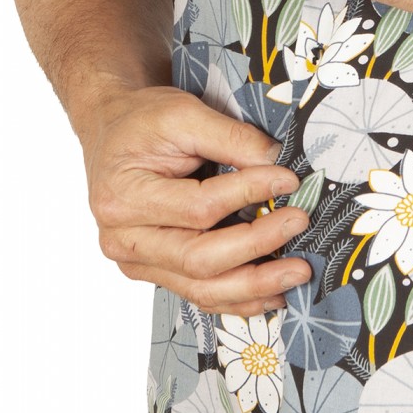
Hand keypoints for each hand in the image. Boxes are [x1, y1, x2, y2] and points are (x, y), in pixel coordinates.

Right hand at [80, 83, 312, 317]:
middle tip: (299, 223)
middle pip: (199, 259)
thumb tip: (278, 163)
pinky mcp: (156, 272)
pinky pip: (200, 294)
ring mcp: (138, 263)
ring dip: (255, 285)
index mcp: (124, 197)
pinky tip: (272, 294)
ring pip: (201, 288)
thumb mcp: (182, 114)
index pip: (198, 207)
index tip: (288, 179)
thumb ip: (230, 138)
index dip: (248, 194)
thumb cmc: (142, 123)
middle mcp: (124, 239)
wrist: (113, 133)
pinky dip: (239, 299)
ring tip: (296, 272)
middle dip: (257, 246)